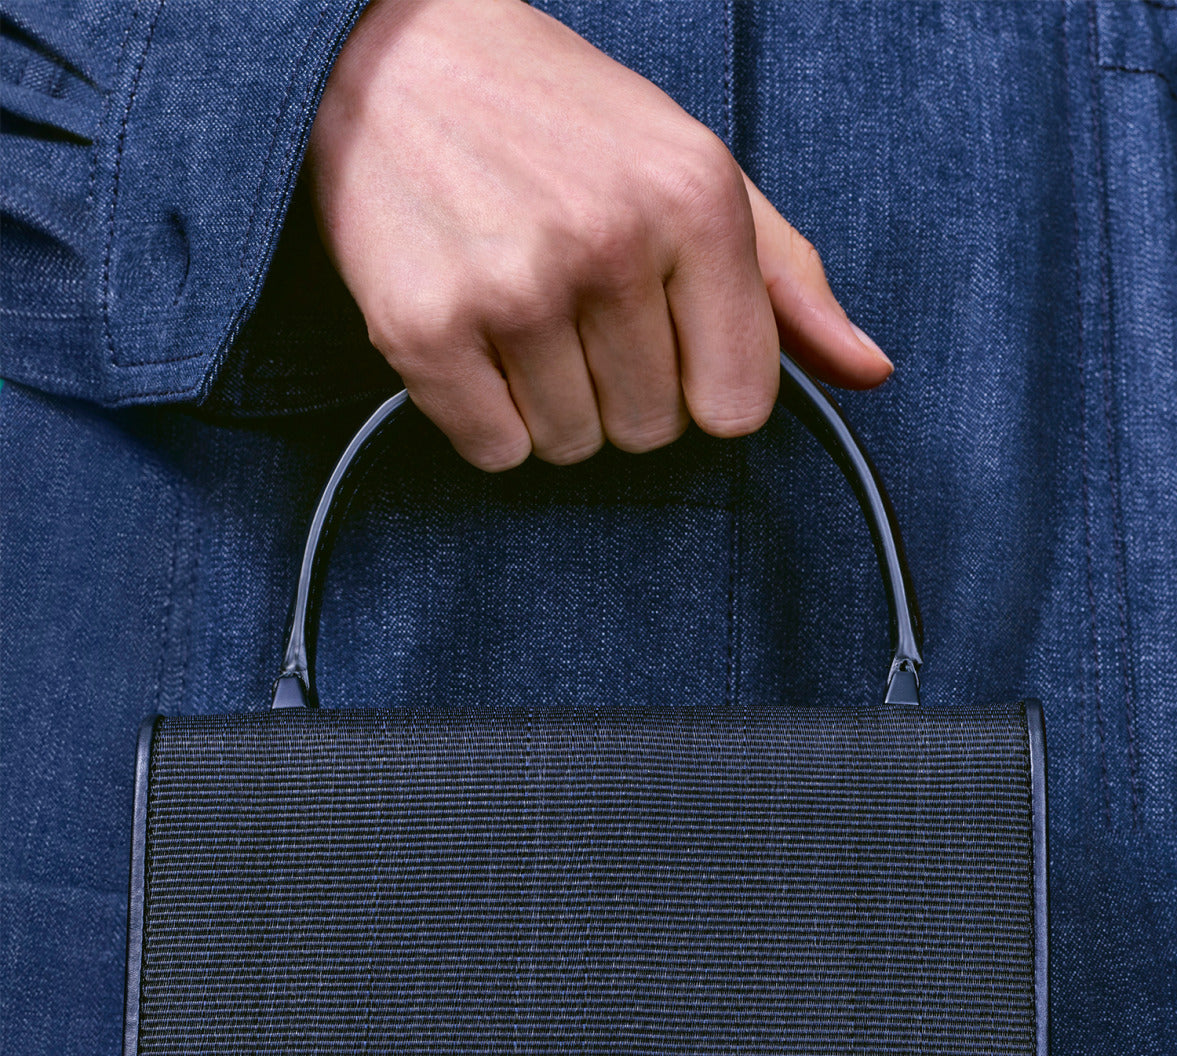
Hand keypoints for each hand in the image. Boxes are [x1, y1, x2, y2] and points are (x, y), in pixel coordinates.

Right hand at [306, 0, 891, 470]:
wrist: (393, 59)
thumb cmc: (561, 123)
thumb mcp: (693, 172)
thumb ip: (787, 279)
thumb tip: (868, 371)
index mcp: (696, 199)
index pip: (738, 404)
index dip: (698, 386)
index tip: (660, 336)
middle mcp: (610, 241)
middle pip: (652, 432)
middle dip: (617, 389)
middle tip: (571, 306)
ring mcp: (515, 286)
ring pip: (572, 446)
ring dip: (549, 404)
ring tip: (518, 312)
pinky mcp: (425, 327)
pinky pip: (496, 450)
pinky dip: (485, 416)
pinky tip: (472, 335)